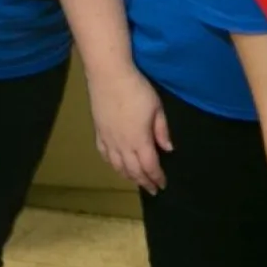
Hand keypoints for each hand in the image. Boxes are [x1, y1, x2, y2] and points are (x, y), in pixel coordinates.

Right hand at [86, 65, 172, 194]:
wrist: (109, 76)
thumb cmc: (137, 89)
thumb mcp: (157, 108)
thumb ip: (162, 130)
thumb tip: (168, 149)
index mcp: (139, 140)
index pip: (149, 166)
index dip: (156, 177)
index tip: (162, 185)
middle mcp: (122, 145)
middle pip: (133, 170)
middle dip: (144, 182)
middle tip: (152, 190)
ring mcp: (108, 140)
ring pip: (118, 166)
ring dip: (128, 176)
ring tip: (136, 180)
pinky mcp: (98, 133)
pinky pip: (105, 155)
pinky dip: (113, 165)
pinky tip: (117, 165)